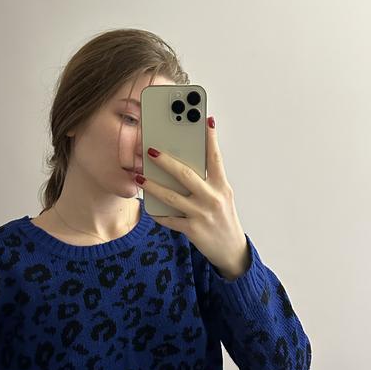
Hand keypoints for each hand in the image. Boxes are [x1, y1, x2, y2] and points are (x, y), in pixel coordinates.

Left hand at [136, 116, 250, 278]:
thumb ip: (207, 180)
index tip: (205, 120)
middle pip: (186, 174)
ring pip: (172, 196)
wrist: (231, 250)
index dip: (210, 138)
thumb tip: (186, 162)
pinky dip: (157, 213)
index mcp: (222, 186)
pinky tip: (147, 206)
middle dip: (166, 161)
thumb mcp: (222, 195)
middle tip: (150, 150)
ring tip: (139, 176)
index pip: (215, 157)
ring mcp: (202, 214)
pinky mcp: (193, 230)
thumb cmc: (223, 218)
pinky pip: (170, 219)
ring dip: (153, 185)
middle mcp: (213, 198)